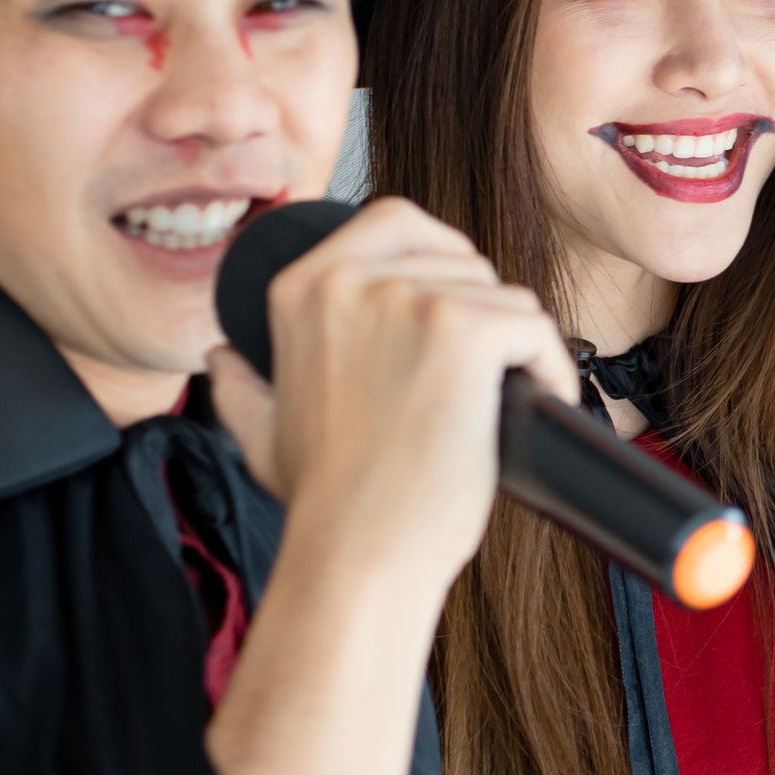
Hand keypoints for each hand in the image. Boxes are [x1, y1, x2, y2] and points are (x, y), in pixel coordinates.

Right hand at [214, 196, 574, 598]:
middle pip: (461, 258)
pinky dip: (551, 368)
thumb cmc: (323, 503)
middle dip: (485, 311)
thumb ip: (241, 385)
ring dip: (517, 347)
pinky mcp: (463, 331)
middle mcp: (347, 278)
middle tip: (483, 373)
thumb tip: (223, 357)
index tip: (460, 304)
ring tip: (502, 401)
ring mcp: (407, 299)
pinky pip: (535, 327)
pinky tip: (540, 402)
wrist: (358, 553)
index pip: (394, 220)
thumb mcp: (258, 430)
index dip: (441, 253)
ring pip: (504, 296)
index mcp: (299, 287)